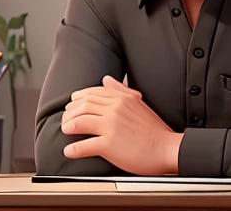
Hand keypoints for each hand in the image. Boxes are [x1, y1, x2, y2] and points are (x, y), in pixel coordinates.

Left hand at [61, 75, 181, 174]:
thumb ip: (121, 90)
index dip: (79, 97)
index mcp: (123, 98)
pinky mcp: (110, 144)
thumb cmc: (154, 129)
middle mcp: (116, 109)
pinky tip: (69, 150)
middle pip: (84, 105)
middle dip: (70, 111)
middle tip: (65, 118)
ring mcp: (112, 126)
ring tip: (65, 130)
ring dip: (69, 126)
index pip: (94, 92)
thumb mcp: (139, 103)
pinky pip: (85, 145)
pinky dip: (73, 149)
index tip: (72, 103)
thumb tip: (106, 79)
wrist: (165, 148)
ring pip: (81, 121)